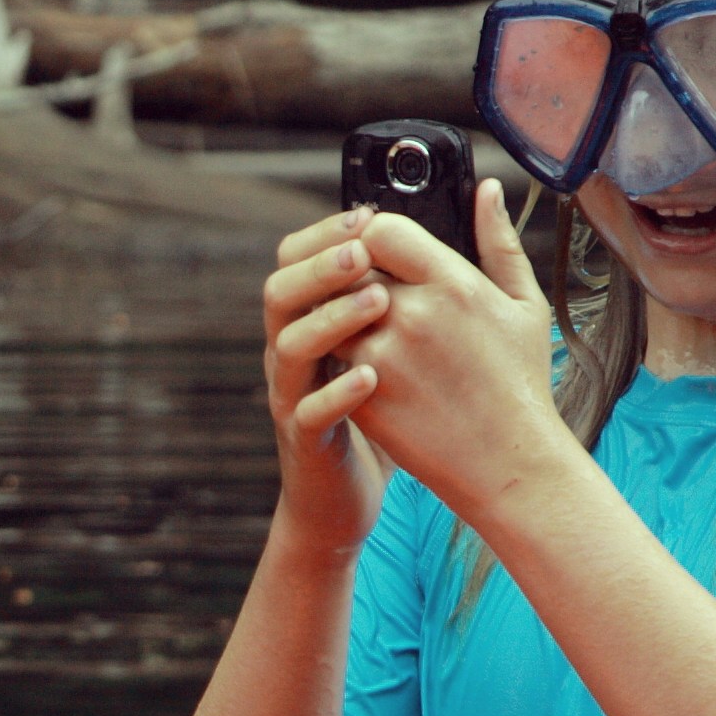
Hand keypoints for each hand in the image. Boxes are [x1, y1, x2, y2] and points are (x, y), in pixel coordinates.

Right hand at [255, 208, 397, 555]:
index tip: (368, 214)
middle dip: (320, 265)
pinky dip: (337, 392)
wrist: (343, 500)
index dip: (326, 234)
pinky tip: (372, 377)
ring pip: (288, 347)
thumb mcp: (390, 347)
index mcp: (310, 323)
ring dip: (331, 319)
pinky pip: (309, 412)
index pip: (298, 260)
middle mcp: (292, 354)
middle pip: (280, 292)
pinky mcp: (305, 441)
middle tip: (364, 251)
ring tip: (378, 301)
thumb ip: (401, 296)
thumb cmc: (378, 415)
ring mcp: (293, 397)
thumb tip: (435, 246)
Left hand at [337, 180, 572, 514]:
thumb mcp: (523, 305)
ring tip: (370, 333)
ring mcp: (383, 357)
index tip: (377, 248)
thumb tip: (484, 188)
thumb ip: (498, 241)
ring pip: (332, 316)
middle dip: (352, 275)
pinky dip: (342, 357)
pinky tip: (369, 368)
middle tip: (366, 288)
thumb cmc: (520, 382)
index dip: (370, 233)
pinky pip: (331, 359)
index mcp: (453, 283)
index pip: (380, 228)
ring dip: (342, 319)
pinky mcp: (362, 395)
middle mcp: (412, 315)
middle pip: (348, 269)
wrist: (509, 463)